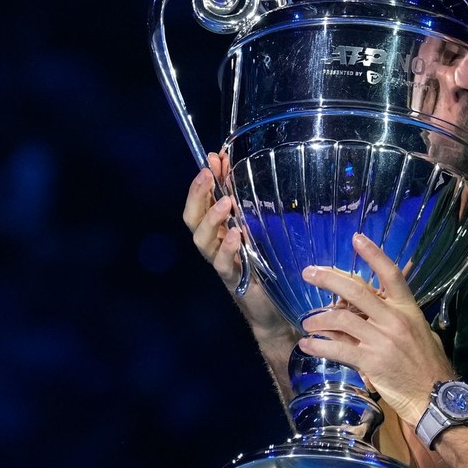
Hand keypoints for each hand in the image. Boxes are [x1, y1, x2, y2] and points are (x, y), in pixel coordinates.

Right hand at [181, 152, 290, 339]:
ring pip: (202, 240)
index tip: (211, 159)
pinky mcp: (234, 279)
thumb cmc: (268, 265)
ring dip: (211, 218)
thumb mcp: (259, 228)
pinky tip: (237, 235)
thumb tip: (239, 167)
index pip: (199, 201)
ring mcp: (221, 262)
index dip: (202, 181)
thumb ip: (247, 201)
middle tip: (208, 174)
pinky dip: (228, 248)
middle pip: (192, 218)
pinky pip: (223, 263)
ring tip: (225, 202)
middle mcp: (214, 244)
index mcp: (218, 229)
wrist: (276, 308)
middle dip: (198, 194)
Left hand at [299, 233, 454, 425]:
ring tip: (307, 322)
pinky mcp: (370, 362)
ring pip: (341, 319)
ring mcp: (381, 340)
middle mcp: (393, 320)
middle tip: (309, 273)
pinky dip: (319, 346)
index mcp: (408, 309)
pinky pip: (338, 349)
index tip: (356, 239)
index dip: (373, 255)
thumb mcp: (420, 332)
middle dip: (329, 278)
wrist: (434, 396)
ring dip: (319, 319)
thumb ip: (395, 318)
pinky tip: (308, 345)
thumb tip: (369, 311)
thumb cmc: (429, 364)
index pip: (391, 274)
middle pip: (356, 291)